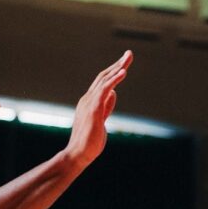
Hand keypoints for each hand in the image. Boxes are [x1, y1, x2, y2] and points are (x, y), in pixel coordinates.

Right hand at [65, 51, 132, 168]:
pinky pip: (104, 90)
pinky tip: (123, 72)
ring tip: (128, 58)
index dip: (114, 71)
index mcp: (90, 101)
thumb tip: (113, 93)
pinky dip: (114, 80)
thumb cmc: (89, 141)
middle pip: (104, 76)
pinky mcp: (93, 109)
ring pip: (104, 80)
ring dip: (117, 68)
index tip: (125, 63)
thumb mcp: (101, 120)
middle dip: (117, 64)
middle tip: (129, 53)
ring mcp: (89, 103)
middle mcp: (87, 99)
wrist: (78, 155)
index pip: (103, 82)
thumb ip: (106, 106)